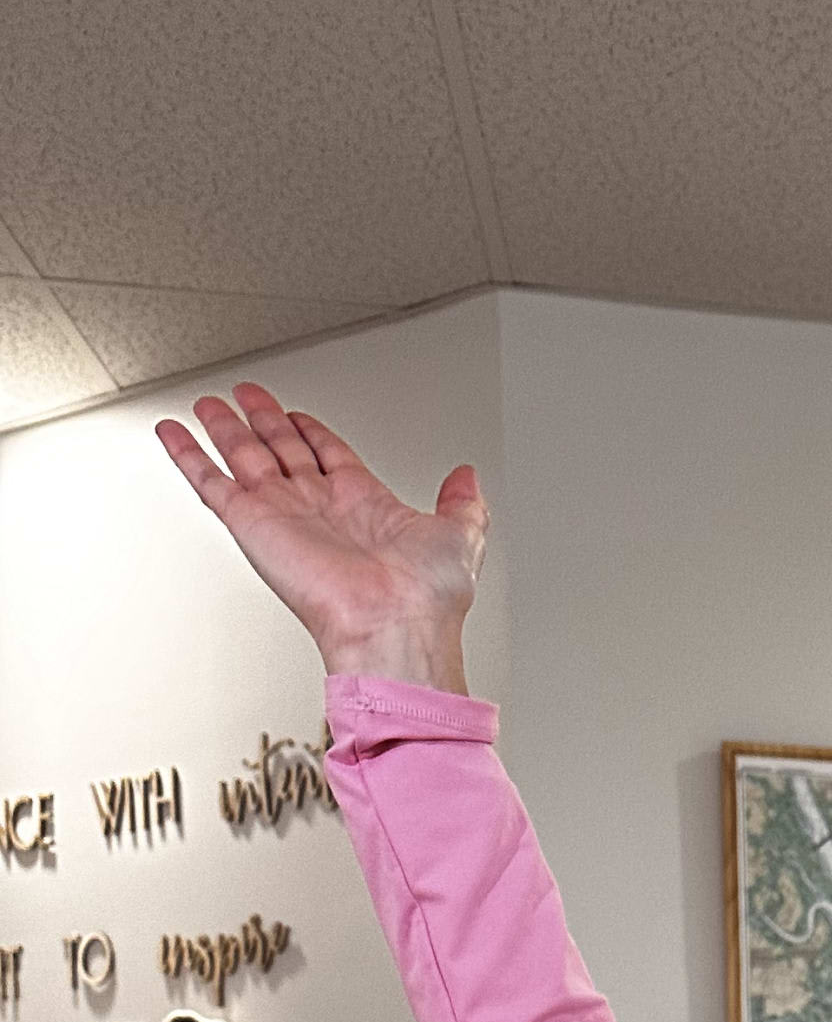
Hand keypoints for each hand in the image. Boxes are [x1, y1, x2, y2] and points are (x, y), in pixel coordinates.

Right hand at [155, 382, 486, 693]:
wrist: (395, 627)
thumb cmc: (426, 598)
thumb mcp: (460, 534)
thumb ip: (463, 501)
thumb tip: (468, 477)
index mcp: (364, 506)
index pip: (327, 455)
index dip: (310, 431)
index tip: (295, 413)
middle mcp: (320, 510)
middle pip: (281, 450)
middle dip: (263, 420)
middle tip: (246, 394)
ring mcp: (283, 517)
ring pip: (244, 458)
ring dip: (225, 429)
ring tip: (209, 404)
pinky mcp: (253, 526)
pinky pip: (210, 483)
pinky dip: (187, 456)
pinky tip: (173, 433)